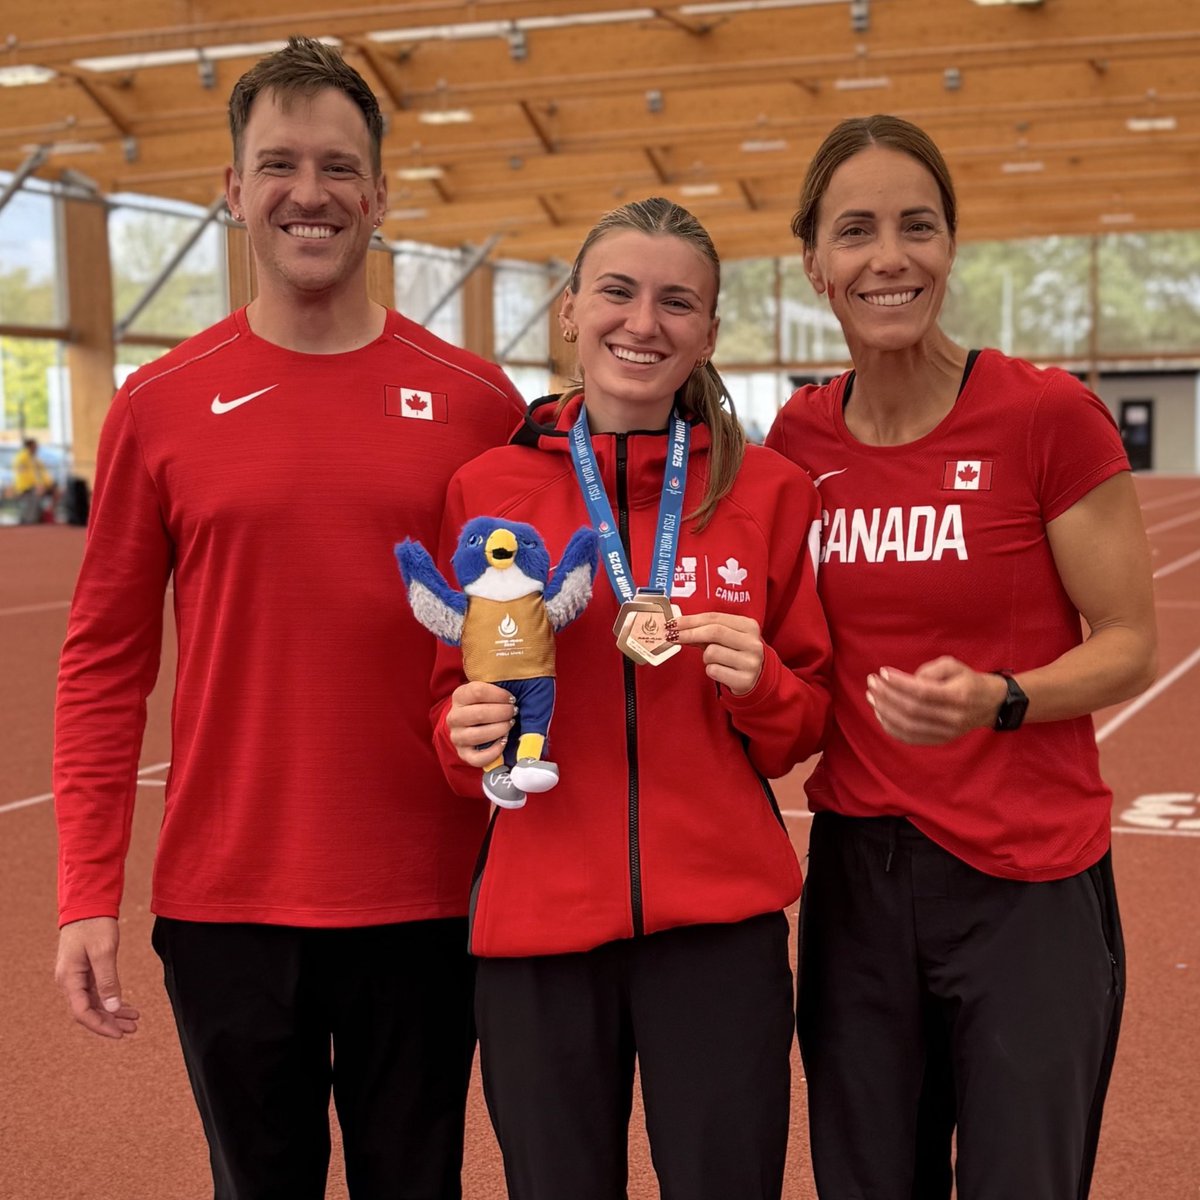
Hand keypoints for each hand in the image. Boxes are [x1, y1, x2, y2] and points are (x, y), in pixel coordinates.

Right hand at [55, 917, 139, 1038]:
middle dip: (110, 1022)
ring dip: (113, 1012)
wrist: (88, 905)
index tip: (119, 1034)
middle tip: (133, 1029)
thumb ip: (108, 980)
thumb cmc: (95, 926)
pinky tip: (126, 1006)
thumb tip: (112, 1007)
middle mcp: (69, 981)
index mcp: (69, 979)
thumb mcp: (104, 952)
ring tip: (134, 1020)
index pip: (82, 1013)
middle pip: (89, 1011)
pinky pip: (97, 992)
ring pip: (94, 1002)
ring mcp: (76, 976)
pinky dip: (111, 999)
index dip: (100, 1026)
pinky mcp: (85, 971)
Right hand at [445, 680, 517, 766]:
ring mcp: (457, 737)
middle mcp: (454, 717)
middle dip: (503, 713)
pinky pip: (478, 758)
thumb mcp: (490, 691)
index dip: (499, 695)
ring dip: (499, 730)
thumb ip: (502, 688)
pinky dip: (494, 752)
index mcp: (459, 696)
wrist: (472, 722)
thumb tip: (526, 689)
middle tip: (514, 712)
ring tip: (510, 725)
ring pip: (478, 735)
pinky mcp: (463, 754)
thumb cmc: (487, 703)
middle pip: (479, 714)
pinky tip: (503, 742)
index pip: (478, 692)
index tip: (511, 698)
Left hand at [670, 612, 764, 695]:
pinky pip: (713, 670)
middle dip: (689, 633)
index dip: (691, 619)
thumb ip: (704, 631)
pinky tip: (721, 671)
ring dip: (705, 657)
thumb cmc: (735, 654)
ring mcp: (750, 662)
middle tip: (672, 636)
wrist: (757, 679)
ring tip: (715, 660)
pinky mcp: (744, 680)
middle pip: (714, 631)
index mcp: (749, 626)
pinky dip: (711, 670)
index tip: (673, 623)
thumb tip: (677, 627)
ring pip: (711, 653)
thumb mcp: (726, 638)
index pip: (715, 618)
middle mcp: (752, 643)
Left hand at [866, 657, 1007, 745]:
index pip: (922, 692)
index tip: (882, 672)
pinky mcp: (940, 740)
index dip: (899, 683)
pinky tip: (880, 713)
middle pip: (911, 710)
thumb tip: (906, 681)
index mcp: (958, 696)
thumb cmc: (968, 680)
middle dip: (887, 695)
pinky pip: (910, 738)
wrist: (990, 704)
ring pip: (908, 726)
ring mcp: (946, 732)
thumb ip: (930, 670)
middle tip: (872, 682)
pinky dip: (891, 727)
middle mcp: (952, 717)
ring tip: (871, 696)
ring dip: (884, 711)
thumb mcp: (954, 666)